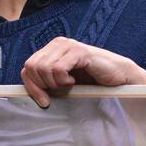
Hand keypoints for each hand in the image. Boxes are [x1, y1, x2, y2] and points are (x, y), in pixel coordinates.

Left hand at [21, 38, 145, 107]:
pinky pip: (58, 69)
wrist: (118, 80)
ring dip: (55, 84)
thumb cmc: (92, 83)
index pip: (28, 68)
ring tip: (70, 85)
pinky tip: (75, 82)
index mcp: (51, 50)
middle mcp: (58, 44)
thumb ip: (47, 83)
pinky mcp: (79, 51)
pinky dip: (64, 81)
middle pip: (32, 67)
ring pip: (43, 68)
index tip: (44, 101)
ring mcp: (68, 46)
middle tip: (60, 91)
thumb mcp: (63, 85)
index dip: (32, 87)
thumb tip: (30, 92)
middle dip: (42, 86)